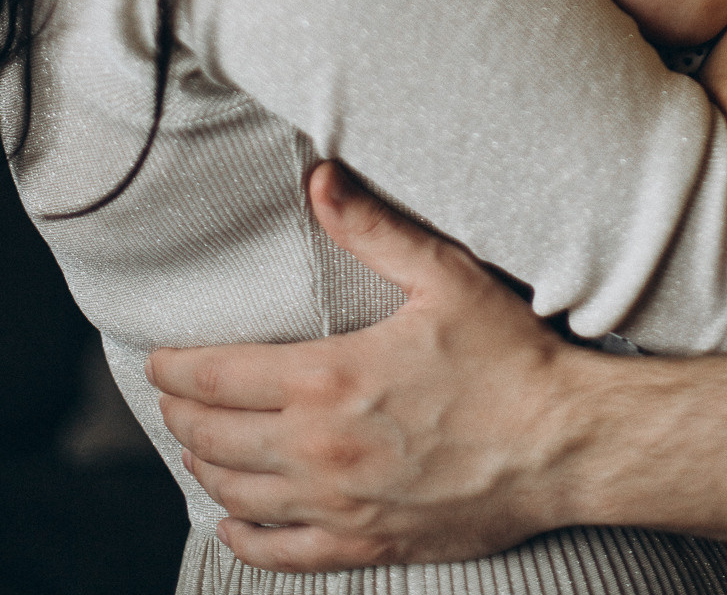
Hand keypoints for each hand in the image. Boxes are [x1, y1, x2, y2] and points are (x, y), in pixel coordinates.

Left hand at [147, 164, 578, 571]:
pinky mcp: (366, 544)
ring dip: (204, 467)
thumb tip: (320, 177)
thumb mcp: (444, 274)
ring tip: (196, 445)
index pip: (220, 378)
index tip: (159, 361)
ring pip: (237, 493)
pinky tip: (234, 520)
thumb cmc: (508, 355)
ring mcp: (340, 506)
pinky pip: (280, 552)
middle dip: (181, 415)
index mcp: (330, 379)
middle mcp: (320, 450)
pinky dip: (244, 535)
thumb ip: (372, 227)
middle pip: (215, 437)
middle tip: (172, 397)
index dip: (177, 369)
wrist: (562, 442)